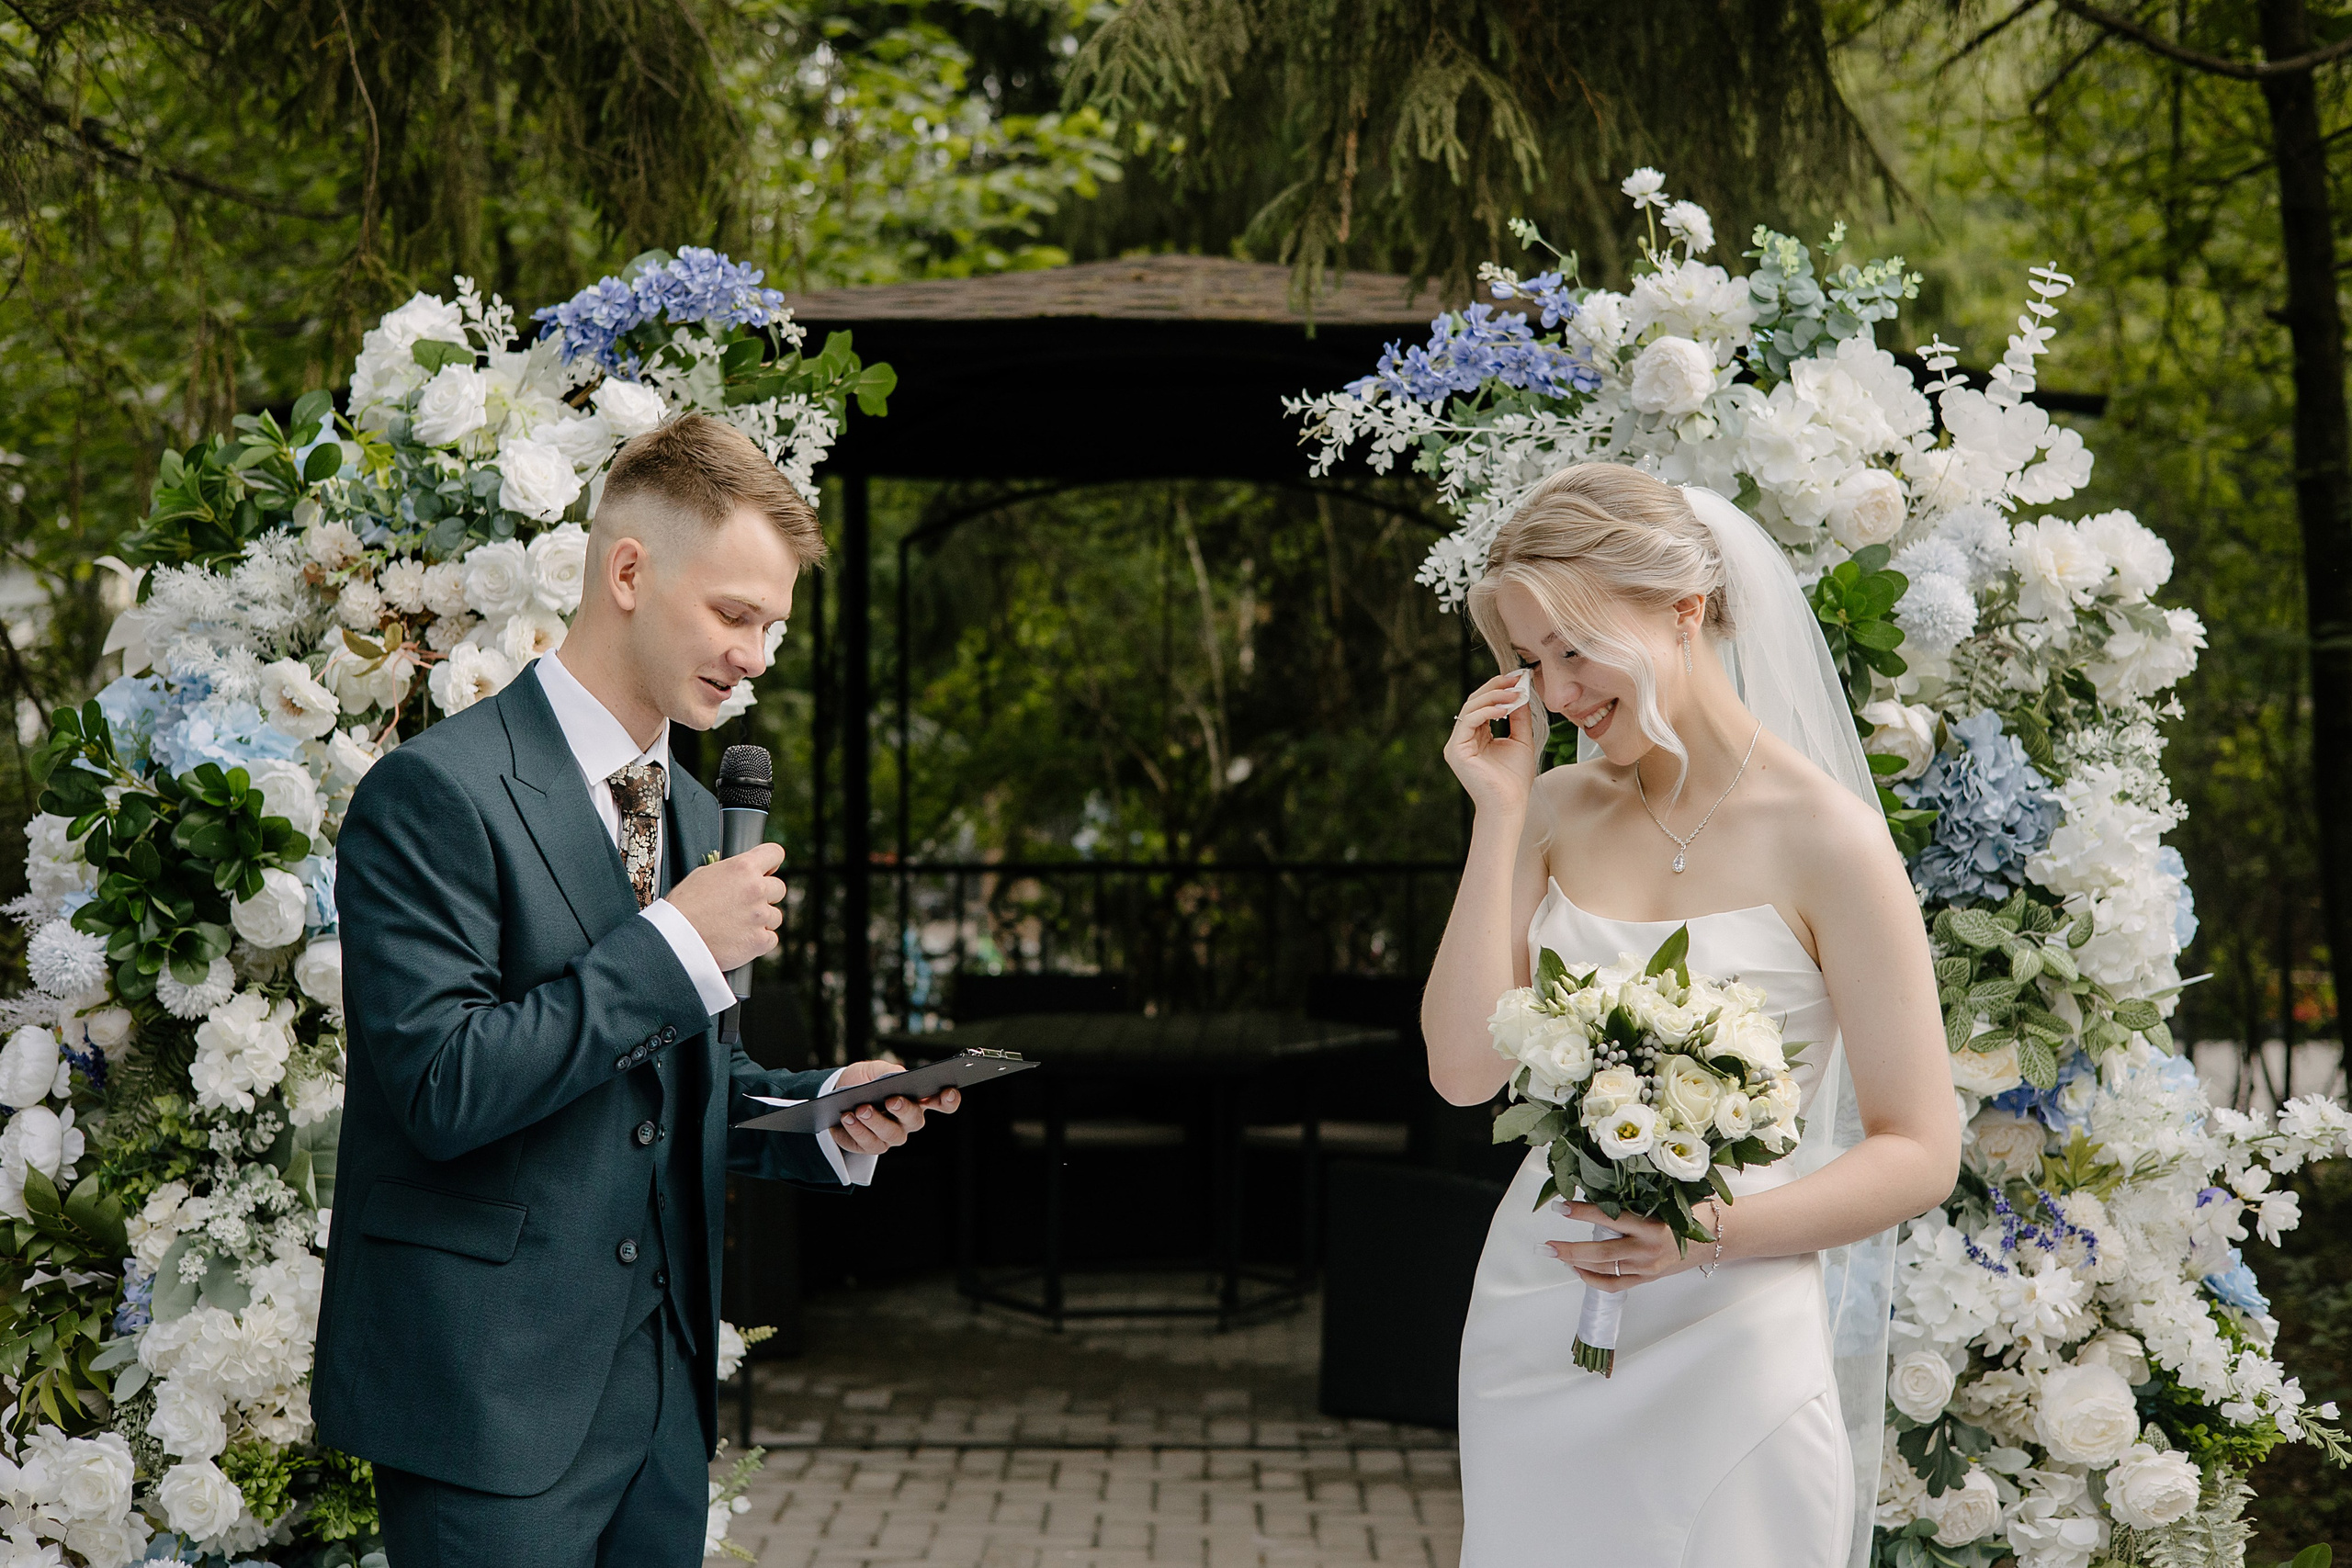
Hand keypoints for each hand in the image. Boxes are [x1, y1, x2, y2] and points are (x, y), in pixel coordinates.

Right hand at [663, 843, 784, 971]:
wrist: (674, 939)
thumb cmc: (682, 907)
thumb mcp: (702, 874)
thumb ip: (730, 871)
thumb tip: (741, 874)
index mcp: (743, 867)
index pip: (775, 853)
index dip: (771, 863)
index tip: (766, 871)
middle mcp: (756, 889)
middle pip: (779, 888)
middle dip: (765, 895)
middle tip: (744, 905)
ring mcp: (760, 916)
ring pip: (775, 916)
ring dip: (761, 920)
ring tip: (736, 925)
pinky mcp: (760, 940)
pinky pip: (771, 939)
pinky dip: (759, 941)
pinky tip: (739, 939)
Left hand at [827, 1059, 960, 1157]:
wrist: (837, 1095)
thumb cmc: (863, 1081)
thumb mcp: (875, 1070)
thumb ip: (888, 1071)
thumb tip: (897, 1078)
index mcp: (917, 1100)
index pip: (941, 1102)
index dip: (949, 1099)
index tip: (948, 1092)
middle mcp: (908, 1121)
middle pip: (915, 1120)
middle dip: (905, 1110)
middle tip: (891, 1100)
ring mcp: (891, 1136)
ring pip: (891, 1135)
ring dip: (876, 1121)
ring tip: (861, 1109)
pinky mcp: (871, 1146)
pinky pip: (869, 1143)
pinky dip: (857, 1130)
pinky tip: (848, 1117)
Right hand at [1444, 670, 1545, 815]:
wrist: (1509, 804)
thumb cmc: (1515, 779)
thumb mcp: (1521, 740)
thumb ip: (1519, 717)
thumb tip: (1521, 692)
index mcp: (1476, 736)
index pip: (1484, 705)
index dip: (1499, 689)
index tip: (1518, 679)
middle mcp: (1463, 738)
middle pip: (1475, 702)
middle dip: (1496, 687)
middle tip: (1516, 680)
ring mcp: (1457, 744)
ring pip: (1470, 708)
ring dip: (1494, 697)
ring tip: (1515, 694)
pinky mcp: (1455, 750)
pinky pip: (1468, 721)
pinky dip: (1487, 711)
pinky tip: (1505, 709)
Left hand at [1538, 1202, 1695, 1292]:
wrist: (1718, 1237)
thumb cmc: (1690, 1212)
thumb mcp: (1664, 1201)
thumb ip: (1633, 1201)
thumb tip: (1596, 1190)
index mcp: (1652, 1225)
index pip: (1610, 1218)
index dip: (1583, 1212)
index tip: (1561, 1206)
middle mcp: (1648, 1249)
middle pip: (1602, 1253)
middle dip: (1570, 1249)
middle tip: (1546, 1245)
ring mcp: (1647, 1267)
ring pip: (1606, 1270)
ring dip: (1577, 1263)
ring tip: (1556, 1253)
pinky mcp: (1648, 1278)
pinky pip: (1615, 1285)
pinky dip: (1593, 1279)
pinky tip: (1578, 1270)